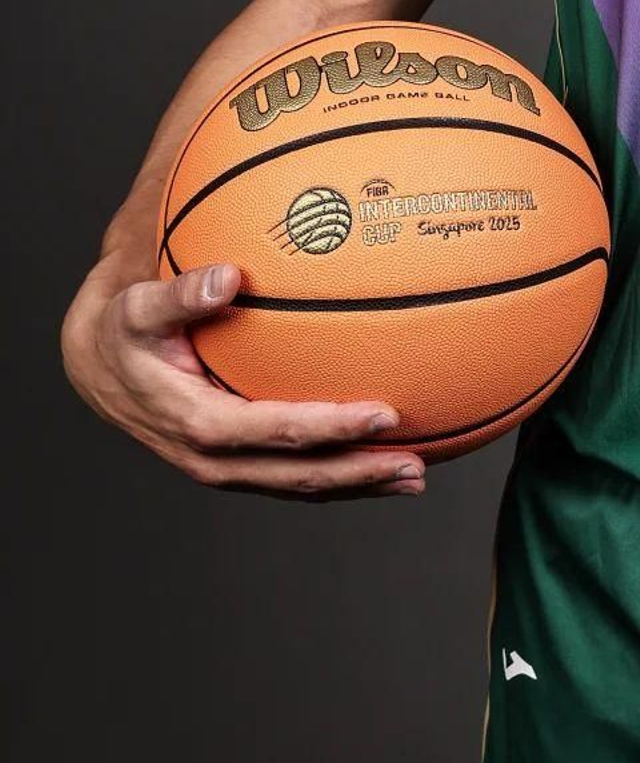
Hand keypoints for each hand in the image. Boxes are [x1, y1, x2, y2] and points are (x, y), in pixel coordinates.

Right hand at [61, 256, 426, 498]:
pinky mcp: (238, 463)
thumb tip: (228, 276)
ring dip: (358, 484)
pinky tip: (383, 460)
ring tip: (415, 477)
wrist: (100, 368)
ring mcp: (228, 467)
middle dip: (360, 473)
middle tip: (416, 466)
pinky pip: (294, 475)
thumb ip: (181, 295)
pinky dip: (340, 473)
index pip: (277, 431)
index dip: (332, 427)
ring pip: (302, 486)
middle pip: (300, 476)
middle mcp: (216, 459)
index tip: (384, 414)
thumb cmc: (126, 329)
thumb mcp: (139, 309)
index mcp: (198, 424)